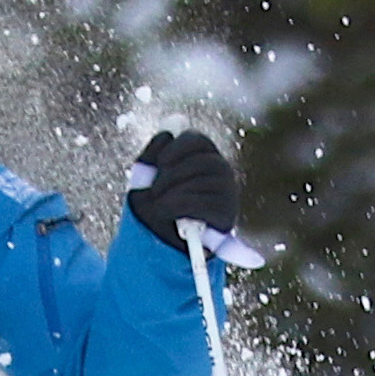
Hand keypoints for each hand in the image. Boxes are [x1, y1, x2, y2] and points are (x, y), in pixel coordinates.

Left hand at [126, 129, 240, 246]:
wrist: (158, 242)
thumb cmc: (154, 206)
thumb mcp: (146, 178)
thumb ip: (153, 154)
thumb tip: (167, 133)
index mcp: (204, 157)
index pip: (198, 140)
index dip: (177, 148)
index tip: (160, 162)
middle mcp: (221, 172)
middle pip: (203, 161)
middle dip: (173, 175)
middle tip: (154, 189)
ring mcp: (227, 193)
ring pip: (202, 182)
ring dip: (172, 192)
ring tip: (158, 204)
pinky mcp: (226, 215)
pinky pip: (203, 203)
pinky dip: (178, 206)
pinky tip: (165, 212)